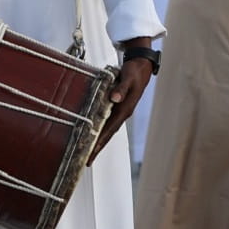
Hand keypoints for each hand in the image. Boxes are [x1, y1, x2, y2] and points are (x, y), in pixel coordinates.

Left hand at [91, 40, 154, 161]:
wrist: (141, 66)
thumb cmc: (134, 71)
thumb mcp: (128, 78)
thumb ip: (121, 88)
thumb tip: (114, 99)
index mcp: (125, 109)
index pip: (110, 129)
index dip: (100, 141)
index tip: (92, 152)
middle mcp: (122, 113)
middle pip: (108, 134)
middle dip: (97, 148)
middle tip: (86, 161)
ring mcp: (120, 112)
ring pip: (107, 130)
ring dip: (98, 142)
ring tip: (88, 153)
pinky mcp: (117, 107)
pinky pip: (107, 122)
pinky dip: (100, 130)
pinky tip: (93, 135)